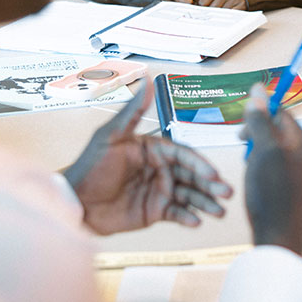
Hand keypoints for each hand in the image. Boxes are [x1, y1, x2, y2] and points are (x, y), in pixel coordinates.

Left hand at [63, 84, 232, 234]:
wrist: (74, 203)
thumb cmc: (89, 166)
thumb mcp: (110, 137)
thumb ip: (132, 111)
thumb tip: (147, 79)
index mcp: (153, 148)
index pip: (183, 155)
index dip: (200, 164)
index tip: (213, 174)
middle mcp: (159, 168)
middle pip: (192, 176)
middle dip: (211, 185)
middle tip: (227, 193)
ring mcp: (158, 190)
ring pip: (189, 195)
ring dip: (206, 202)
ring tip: (220, 212)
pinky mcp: (154, 212)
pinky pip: (177, 214)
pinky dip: (188, 218)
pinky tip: (196, 222)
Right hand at [239, 85, 301, 255]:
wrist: (279, 237)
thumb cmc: (271, 195)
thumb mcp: (262, 151)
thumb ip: (261, 120)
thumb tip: (258, 89)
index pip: (281, 112)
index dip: (260, 114)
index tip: (242, 128)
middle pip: (278, 129)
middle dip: (257, 134)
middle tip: (243, 147)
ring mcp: (300, 171)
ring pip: (274, 148)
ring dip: (257, 151)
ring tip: (250, 168)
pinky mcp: (293, 186)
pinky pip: (275, 165)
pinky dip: (261, 167)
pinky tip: (255, 181)